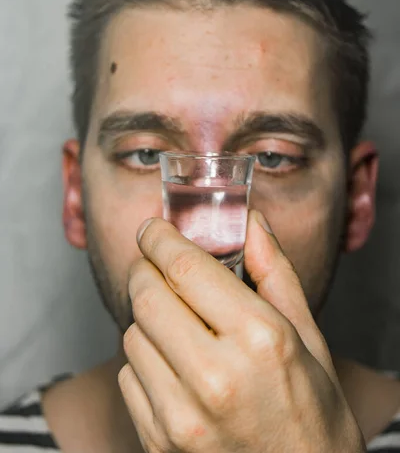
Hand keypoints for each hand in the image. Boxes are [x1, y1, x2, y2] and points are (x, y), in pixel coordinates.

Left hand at [118, 211, 365, 451]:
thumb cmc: (312, 416)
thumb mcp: (308, 338)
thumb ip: (276, 273)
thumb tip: (252, 224)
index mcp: (259, 340)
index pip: (186, 269)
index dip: (160, 239)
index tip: (153, 228)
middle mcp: (216, 378)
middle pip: (147, 297)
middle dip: (145, 270)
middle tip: (156, 265)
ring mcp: (182, 417)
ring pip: (132, 335)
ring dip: (147, 318)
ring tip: (178, 324)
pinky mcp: (158, 443)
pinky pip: (129, 377)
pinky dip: (144, 359)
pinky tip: (175, 366)